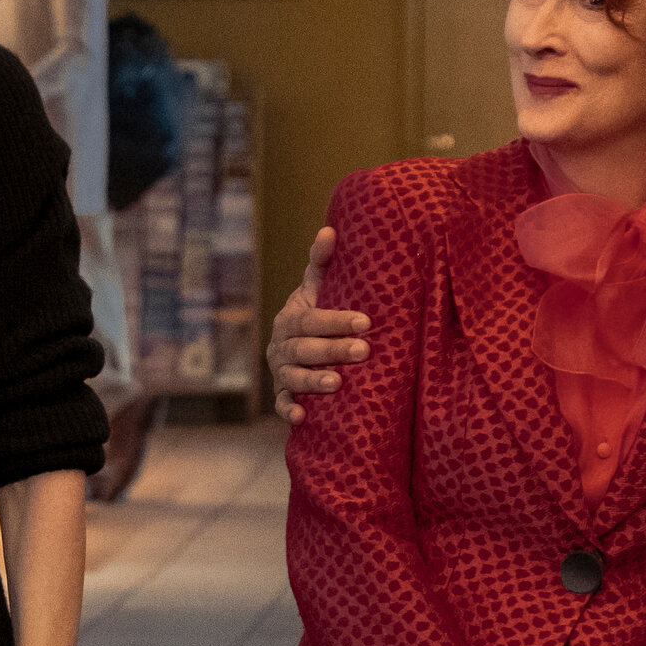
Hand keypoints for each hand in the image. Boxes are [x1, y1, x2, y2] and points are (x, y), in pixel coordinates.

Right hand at [267, 225, 370, 423]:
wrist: (298, 345)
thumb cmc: (316, 312)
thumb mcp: (317, 288)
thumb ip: (322, 263)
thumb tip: (330, 228)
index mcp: (291, 317)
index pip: (312, 318)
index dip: (336, 320)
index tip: (365, 322)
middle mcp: (281, 344)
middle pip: (304, 348)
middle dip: (333, 350)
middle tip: (364, 351)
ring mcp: (280, 371)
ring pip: (292, 377)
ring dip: (313, 381)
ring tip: (338, 384)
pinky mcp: (282, 394)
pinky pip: (281, 405)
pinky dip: (289, 411)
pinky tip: (302, 416)